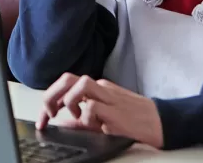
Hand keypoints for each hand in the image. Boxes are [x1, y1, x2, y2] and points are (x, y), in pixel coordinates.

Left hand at [37, 74, 163, 148]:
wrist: (159, 121)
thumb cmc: (133, 118)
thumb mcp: (102, 118)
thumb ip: (82, 118)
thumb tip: (62, 122)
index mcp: (96, 88)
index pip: (66, 84)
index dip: (49, 98)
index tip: (43, 117)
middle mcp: (100, 88)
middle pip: (68, 78)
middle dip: (51, 95)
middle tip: (49, 113)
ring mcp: (108, 96)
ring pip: (80, 84)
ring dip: (69, 100)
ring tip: (73, 115)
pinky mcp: (116, 109)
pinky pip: (93, 107)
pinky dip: (86, 117)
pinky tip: (92, 124)